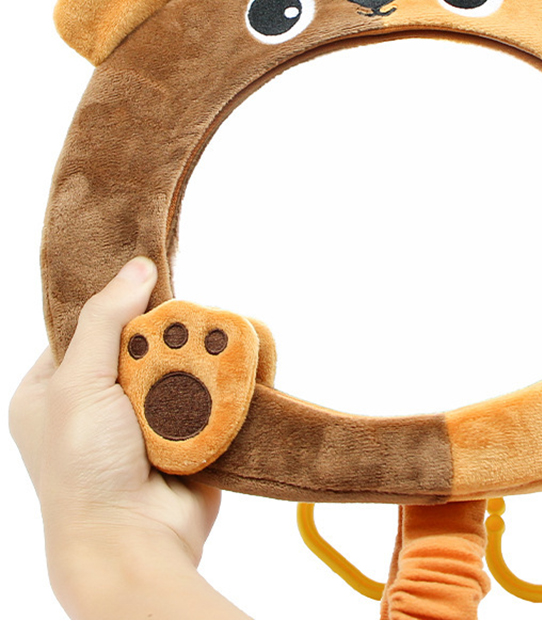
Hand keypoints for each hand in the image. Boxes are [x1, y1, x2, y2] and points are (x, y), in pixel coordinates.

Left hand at [9, 258, 246, 617]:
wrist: (134, 541)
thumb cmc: (84, 470)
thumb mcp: (77, 385)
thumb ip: (103, 321)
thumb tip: (136, 266)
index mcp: (50, 390)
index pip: (83, 328)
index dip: (115, 305)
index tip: (148, 281)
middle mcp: (94, 403)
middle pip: (136, 343)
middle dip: (161, 335)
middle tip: (183, 321)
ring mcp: (139, 420)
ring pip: (173, 367)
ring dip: (190, 360)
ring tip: (207, 345)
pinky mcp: (179, 433)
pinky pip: (199, 394)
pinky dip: (211, 384)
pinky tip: (225, 367)